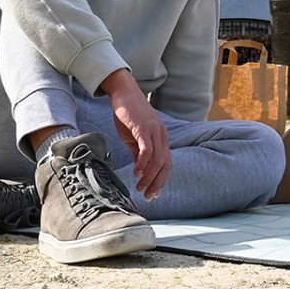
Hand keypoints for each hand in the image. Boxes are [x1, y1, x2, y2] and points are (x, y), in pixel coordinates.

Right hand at [100, 69, 170, 199]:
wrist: (123, 92)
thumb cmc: (128, 114)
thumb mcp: (134, 137)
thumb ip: (138, 152)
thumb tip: (140, 169)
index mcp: (161, 138)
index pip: (166, 163)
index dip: (161, 180)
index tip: (154, 193)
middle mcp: (161, 135)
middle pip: (165, 164)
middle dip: (158, 183)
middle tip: (149, 196)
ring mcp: (154, 131)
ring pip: (158, 159)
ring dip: (150, 177)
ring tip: (140, 187)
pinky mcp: (144, 127)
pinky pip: (147, 149)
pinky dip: (143, 163)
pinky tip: (137, 173)